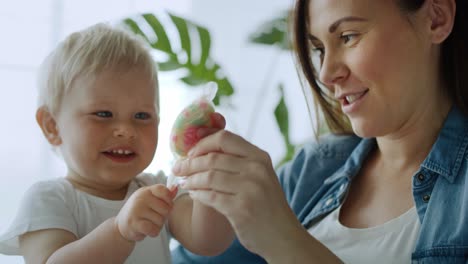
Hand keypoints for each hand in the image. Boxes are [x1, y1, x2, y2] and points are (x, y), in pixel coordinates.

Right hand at [115, 184, 176, 241]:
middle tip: (154, 217)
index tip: (165, 205)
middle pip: (166, 209)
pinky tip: (147, 230)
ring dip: (157, 226)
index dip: (169, 200)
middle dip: (163, 216)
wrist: (122, 225)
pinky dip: (153, 232)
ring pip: (160, 220)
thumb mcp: (151, 199)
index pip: (163, 190)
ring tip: (148, 223)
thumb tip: (176, 188)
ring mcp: (136, 210)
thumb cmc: (140, 211)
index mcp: (146, 191)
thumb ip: (164, 195)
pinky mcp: (134, 223)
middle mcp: (141, 198)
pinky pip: (153, 229)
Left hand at [172, 130, 302, 257]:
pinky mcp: (241, 209)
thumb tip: (202, 149)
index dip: (202, 143)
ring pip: (208, 177)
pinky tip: (193, 193)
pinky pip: (210, 197)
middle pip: (212, 158)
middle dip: (190, 163)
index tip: (190, 152)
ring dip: (191, 179)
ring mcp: (250, 189)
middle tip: (177, 168)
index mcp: (260, 157)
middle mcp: (256, 170)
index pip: (224, 138)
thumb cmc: (266, 204)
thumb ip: (238, 161)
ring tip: (184, 182)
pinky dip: (198, 194)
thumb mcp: (260, 176)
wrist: (282, 235)